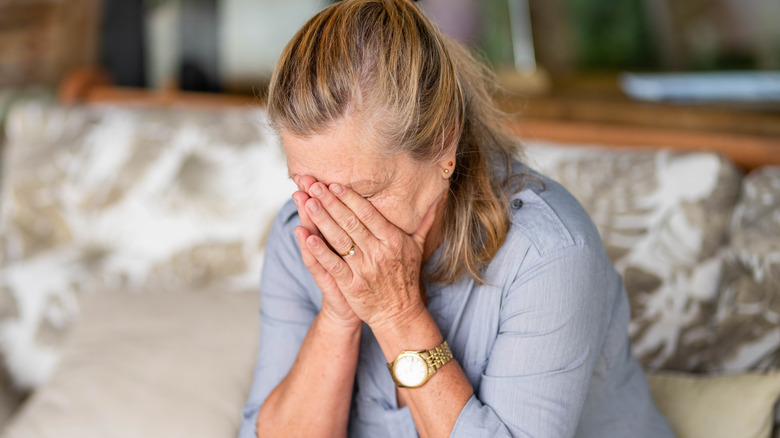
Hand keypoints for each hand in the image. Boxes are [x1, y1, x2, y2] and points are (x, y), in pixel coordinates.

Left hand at [300, 179, 438, 330]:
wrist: (400, 313)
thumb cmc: (406, 278)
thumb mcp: (418, 247)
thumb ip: (424, 221)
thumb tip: (437, 199)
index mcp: (393, 239)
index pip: (367, 213)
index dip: (349, 198)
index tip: (334, 184)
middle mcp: (378, 251)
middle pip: (350, 222)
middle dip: (330, 202)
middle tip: (313, 185)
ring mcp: (364, 269)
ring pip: (339, 239)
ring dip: (322, 219)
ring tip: (306, 202)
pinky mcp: (352, 285)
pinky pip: (333, 264)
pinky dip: (319, 250)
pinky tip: (307, 237)